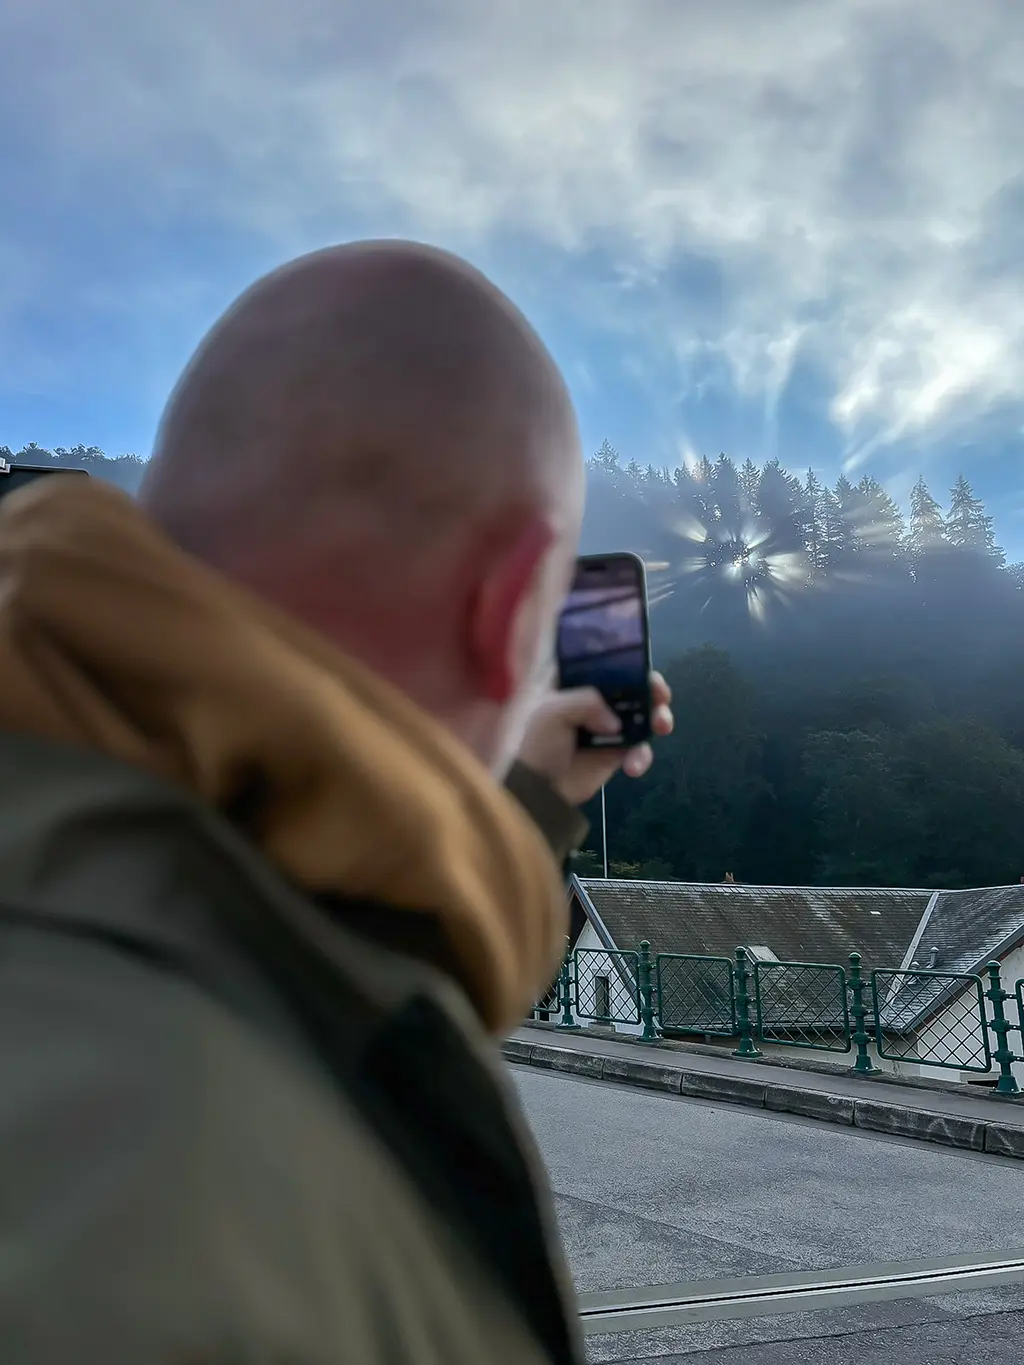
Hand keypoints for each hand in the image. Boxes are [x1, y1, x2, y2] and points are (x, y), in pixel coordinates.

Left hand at [516, 672, 673, 807]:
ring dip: (659, 716)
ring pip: (644, 713)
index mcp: (574, 681)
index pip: (606, 660)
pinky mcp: (618, 750)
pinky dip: (643, 755)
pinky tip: (632, 767)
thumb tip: (616, 723)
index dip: (627, 659)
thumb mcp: (552, 713)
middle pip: (633, 684)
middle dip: (653, 687)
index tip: (643, 665)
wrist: (540, 790)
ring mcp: (609, 724)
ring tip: (662, 726)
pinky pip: (641, 747)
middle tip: (661, 695)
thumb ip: (586, 702)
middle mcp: (595, 698)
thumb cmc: (539, 744)